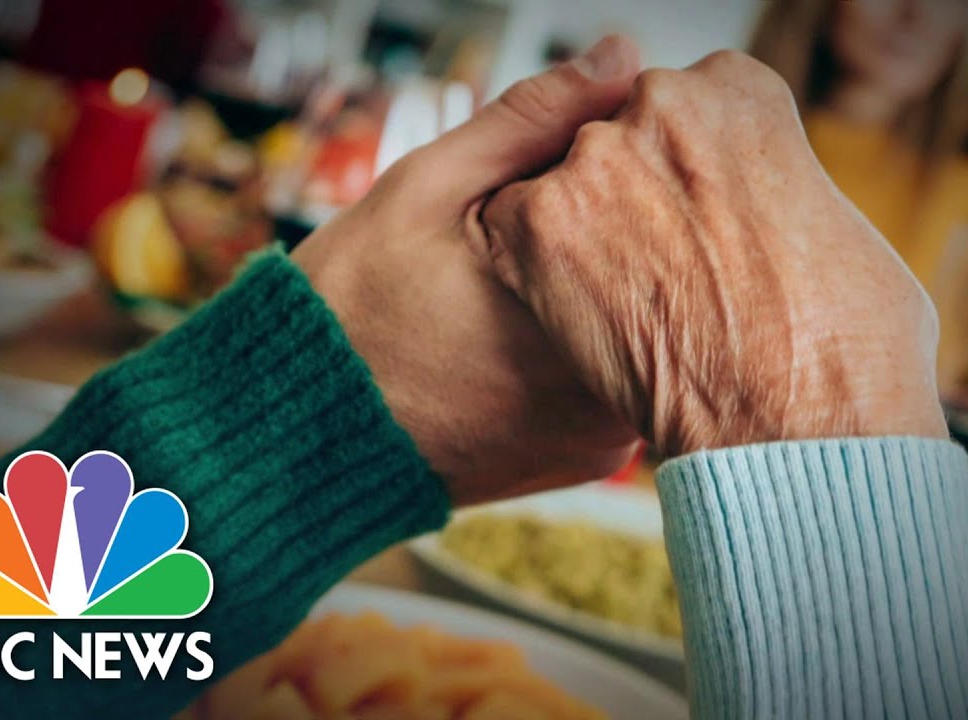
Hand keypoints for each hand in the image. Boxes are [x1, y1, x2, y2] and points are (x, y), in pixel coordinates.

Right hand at [292, 37, 642, 503]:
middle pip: (661, 276)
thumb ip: (532, 119)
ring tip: (522, 282)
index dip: (632, 170)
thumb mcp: (428, 187)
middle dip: (622, 233)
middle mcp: (610, 382)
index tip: (583, 164)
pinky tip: (531, 331)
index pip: (662, 210)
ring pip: (646, 329)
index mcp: (578, 306)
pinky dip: (595, 344)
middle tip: (534, 232)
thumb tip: (621, 55)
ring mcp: (607, 430)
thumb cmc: (353, 308)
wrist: (305, 438)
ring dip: (613, 290)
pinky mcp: (594, 458)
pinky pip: (622, 379)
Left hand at [474, 50, 947, 457]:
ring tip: (623, 304)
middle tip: (658, 268)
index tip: (697, 221)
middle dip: (632, 195)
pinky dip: (530, 271)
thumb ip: (777, 190)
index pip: (684, 109)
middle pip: (619, 139)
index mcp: (741, 91)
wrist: (795, 421)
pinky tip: (575, 318)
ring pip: (562, 181)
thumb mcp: (839, 231)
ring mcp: (595, 159)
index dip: (687, 174)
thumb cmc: (842, 345)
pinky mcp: (537, 223)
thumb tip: (760, 211)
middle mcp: (662, 105)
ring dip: (580, 232)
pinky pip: (509, 229)